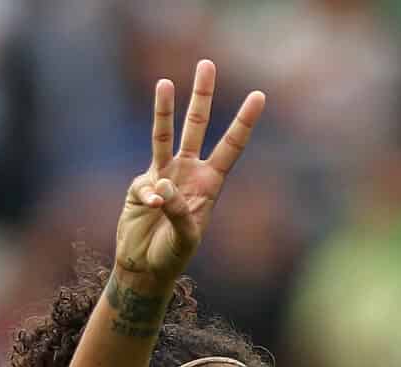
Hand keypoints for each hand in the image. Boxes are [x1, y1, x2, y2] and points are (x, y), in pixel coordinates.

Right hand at [114, 60, 265, 289]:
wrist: (144, 268)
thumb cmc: (172, 257)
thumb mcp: (184, 239)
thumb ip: (177, 212)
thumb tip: (162, 187)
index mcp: (210, 184)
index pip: (230, 147)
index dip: (244, 122)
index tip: (259, 96)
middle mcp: (189, 172)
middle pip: (197, 126)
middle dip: (202, 96)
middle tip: (207, 64)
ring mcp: (163, 174)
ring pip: (165, 135)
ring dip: (165, 109)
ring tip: (166, 83)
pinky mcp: (142, 183)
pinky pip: (145, 183)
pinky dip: (147, 194)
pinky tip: (151, 209)